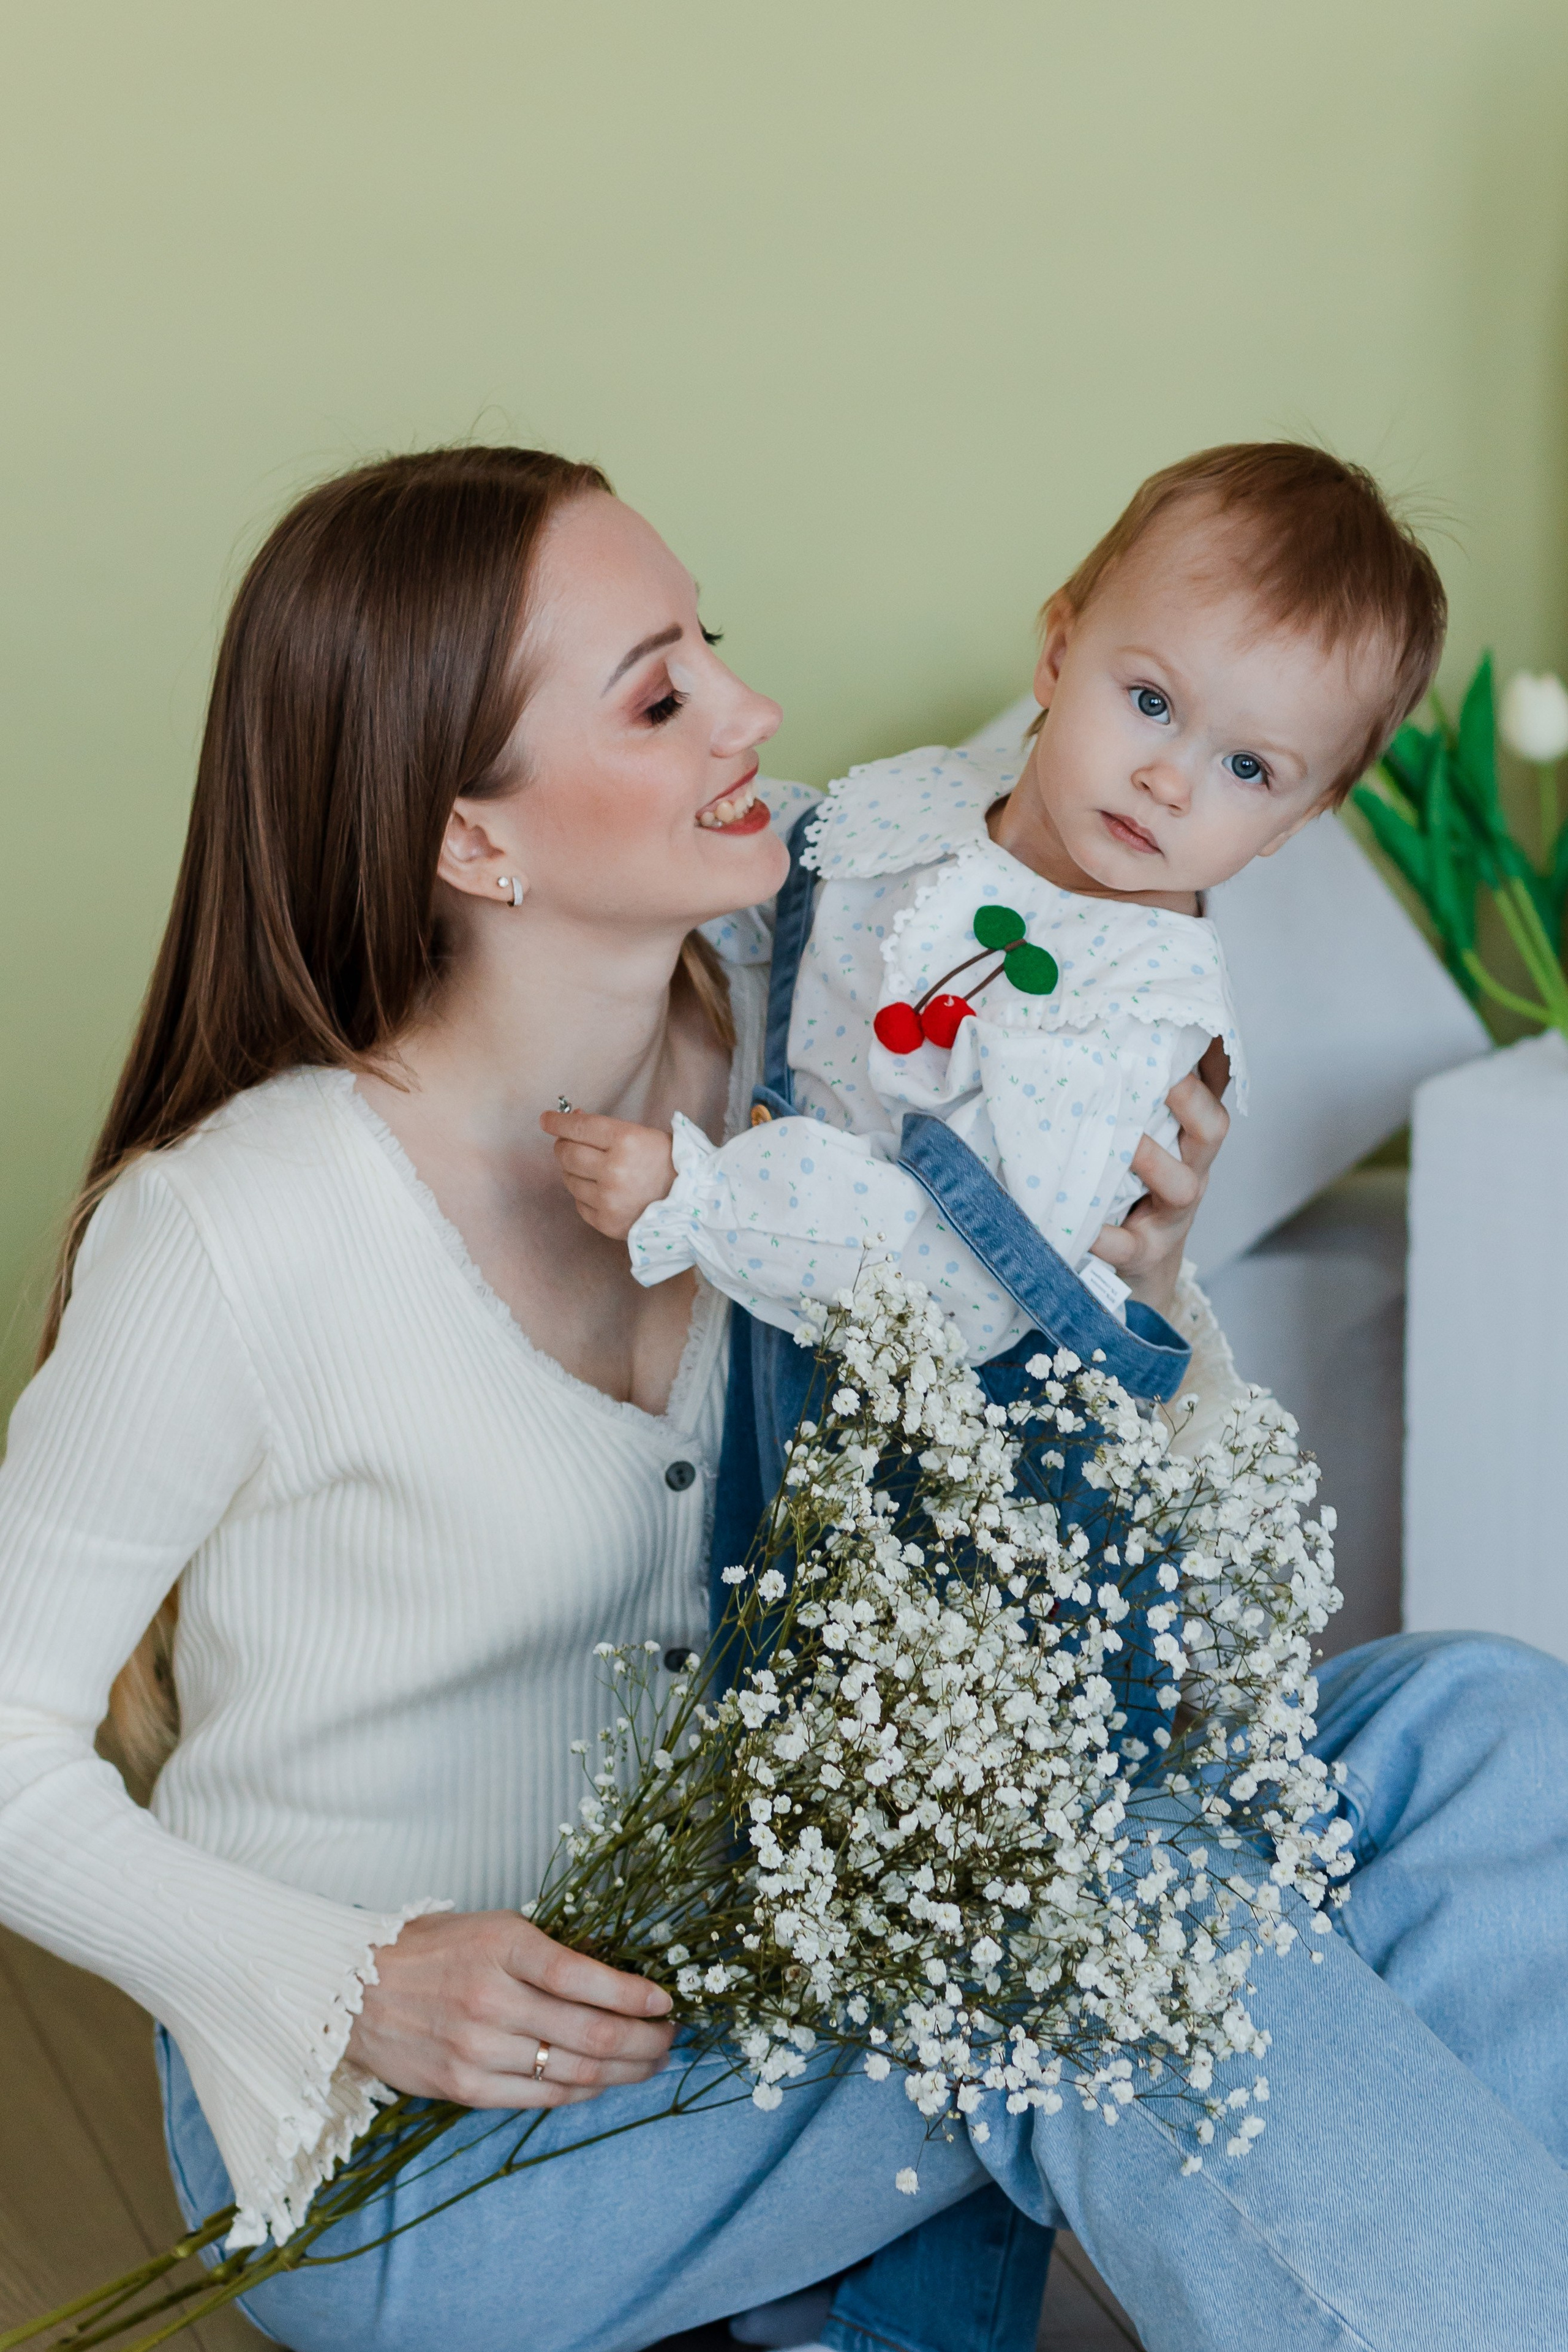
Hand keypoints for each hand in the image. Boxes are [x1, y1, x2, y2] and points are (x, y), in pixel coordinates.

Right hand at [345, 1910, 675, 2107]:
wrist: (355, 1992)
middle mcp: (492, 1998)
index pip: (585, 1976)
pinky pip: (541, 2097)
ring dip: (624, 2071)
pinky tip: (603, 2082)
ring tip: (650, 2063)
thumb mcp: (494, 1929)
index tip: (666, 2002)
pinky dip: (582, 2091)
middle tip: (670, 2038)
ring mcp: (477, 2048)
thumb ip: (548, 1953)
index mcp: (504, 1946)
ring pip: (574, 2070)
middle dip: (644, 2041)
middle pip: (590, 2032)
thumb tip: (618, 1981)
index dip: (635, 1995)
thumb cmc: (435, 1951)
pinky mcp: (465, 2087)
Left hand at [540, 1111, 677, 1241]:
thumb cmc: (670, 1165)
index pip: (579, 1127)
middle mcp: (613, 1170)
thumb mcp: (644, 1135)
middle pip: (567, 1154)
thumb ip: (607, 1130)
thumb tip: (573, 1122)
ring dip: (574, 1172)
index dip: (558, 1122)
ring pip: (570, 1180)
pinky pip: (580, 1204)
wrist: (693, 1205)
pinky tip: (602, 1191)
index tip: (546, 1120)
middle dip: (563, 1146)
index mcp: (626, 1141)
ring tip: (592, 1170)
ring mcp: (609, 1199)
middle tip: (568, 1144)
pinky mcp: (607, 1222)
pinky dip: (585, 1195)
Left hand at [1089, 1037, 1229, 1318]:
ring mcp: (1172, 1214)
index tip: (1186, 1026)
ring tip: (1123, 1144)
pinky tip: (1082, 1227)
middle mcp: (1191, 1170)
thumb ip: (1133, 1097)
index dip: (1208, 1058)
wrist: (1135, 1271)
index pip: (1212, 1089)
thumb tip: (1105, 1028)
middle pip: (1213, 1128)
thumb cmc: (1133, 1190)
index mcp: (1189, 1137)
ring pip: (1183, 1186)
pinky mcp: (1145, 1253)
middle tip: (1160, 1077)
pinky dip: (1105, 1237)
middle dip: (1189, 1099)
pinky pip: (1129, 1245)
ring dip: (1154, 1160)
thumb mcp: (1142, 1139)